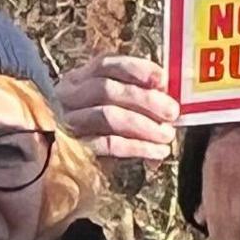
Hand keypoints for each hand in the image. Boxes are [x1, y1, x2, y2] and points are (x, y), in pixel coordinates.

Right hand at [52, 55, 178, 164]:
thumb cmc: (102, 132)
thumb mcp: (117, 107)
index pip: (105, 65)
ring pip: (107, 116)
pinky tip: (155, 152)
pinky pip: (107, 144)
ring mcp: (67, 123)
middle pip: (106, 89)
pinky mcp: (73, 150)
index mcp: (79, 79)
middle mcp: (68, 97)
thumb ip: (138, 98)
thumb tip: (168, 101)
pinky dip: (136, 147)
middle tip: (172, 113)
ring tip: (166, 135)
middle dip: (145, 100)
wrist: (71, 174)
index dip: (136, 69)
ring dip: (143, 125)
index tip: (162, 80)